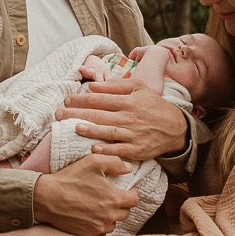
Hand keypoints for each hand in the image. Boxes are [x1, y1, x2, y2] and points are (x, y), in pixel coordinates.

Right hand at [31, 152, 138, 235]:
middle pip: (125, 213)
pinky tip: (90, 218)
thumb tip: (128, 168)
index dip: (131, 194)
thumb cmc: (70, 178)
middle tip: (110, 198)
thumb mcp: (93, 162)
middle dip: (121, 205)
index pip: (134, 200)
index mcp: (114, 199)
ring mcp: (98, 228)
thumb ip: (115, 162)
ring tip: (99, 208)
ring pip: (113, 224)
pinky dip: (98, 227)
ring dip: (110, 217)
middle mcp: (109, 216)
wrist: (46, 197)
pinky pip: (100, 234)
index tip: (126, 191)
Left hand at [57, 78, 189, 162]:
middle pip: (99, 115)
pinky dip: (107, 149)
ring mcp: (134, 134)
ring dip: (91, 130)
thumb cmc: (153, 105)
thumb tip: (93, 86)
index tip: (66, 99)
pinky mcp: (137, 150)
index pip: (99, 99)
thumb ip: (116, 85)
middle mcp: (130, 117)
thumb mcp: (139, 88)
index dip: (81, 99)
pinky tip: (94, 148)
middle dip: (77, 113)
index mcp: (129, 100)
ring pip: (109, 132)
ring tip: (74, 127)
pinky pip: (120, 150)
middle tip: (59, 114)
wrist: (175, 128)